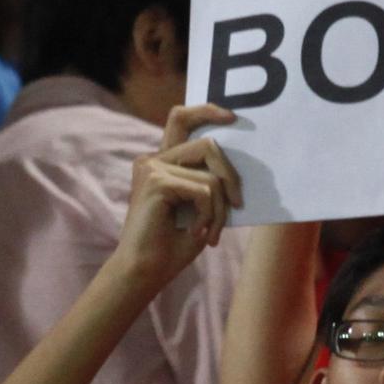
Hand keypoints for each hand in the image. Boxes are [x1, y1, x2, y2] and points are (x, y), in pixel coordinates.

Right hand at [107, 105, 241, 289]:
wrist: (146, 272)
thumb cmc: (172, 245)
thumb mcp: (201, 208)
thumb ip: (211, 182)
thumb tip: (237, 168)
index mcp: (161, 162)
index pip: (181, 119)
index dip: (206, 111)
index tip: (232, 118)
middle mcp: (153, 159)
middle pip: (207, 145)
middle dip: (230, 176)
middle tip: (238, 204)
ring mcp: (152, 168)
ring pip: (210, 174)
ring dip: (220, 207)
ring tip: (211, 231)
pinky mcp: (156, 182)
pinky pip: (204, 190)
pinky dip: (210, 215)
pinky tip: (198, 233)